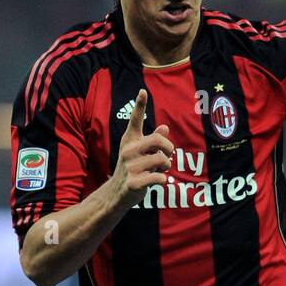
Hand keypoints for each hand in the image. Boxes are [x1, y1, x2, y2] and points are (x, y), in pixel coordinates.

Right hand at [108, 89, 173, 209]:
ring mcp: (130, 166)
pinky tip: (157, 181)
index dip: (140, 105)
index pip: (135, 120)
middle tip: (168, 156)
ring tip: (160, 170)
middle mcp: (128, 150)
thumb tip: (165, 127)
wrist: (117, 194)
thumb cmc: (132, 170)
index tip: (143, 91)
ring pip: (162, 160)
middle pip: (159, 140)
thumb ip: (153, 141)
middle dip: (169, 149)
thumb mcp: (141, 153)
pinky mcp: (134, 182)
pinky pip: (159, 177)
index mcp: (130, 140)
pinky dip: (163, 180)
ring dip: (166, 166)